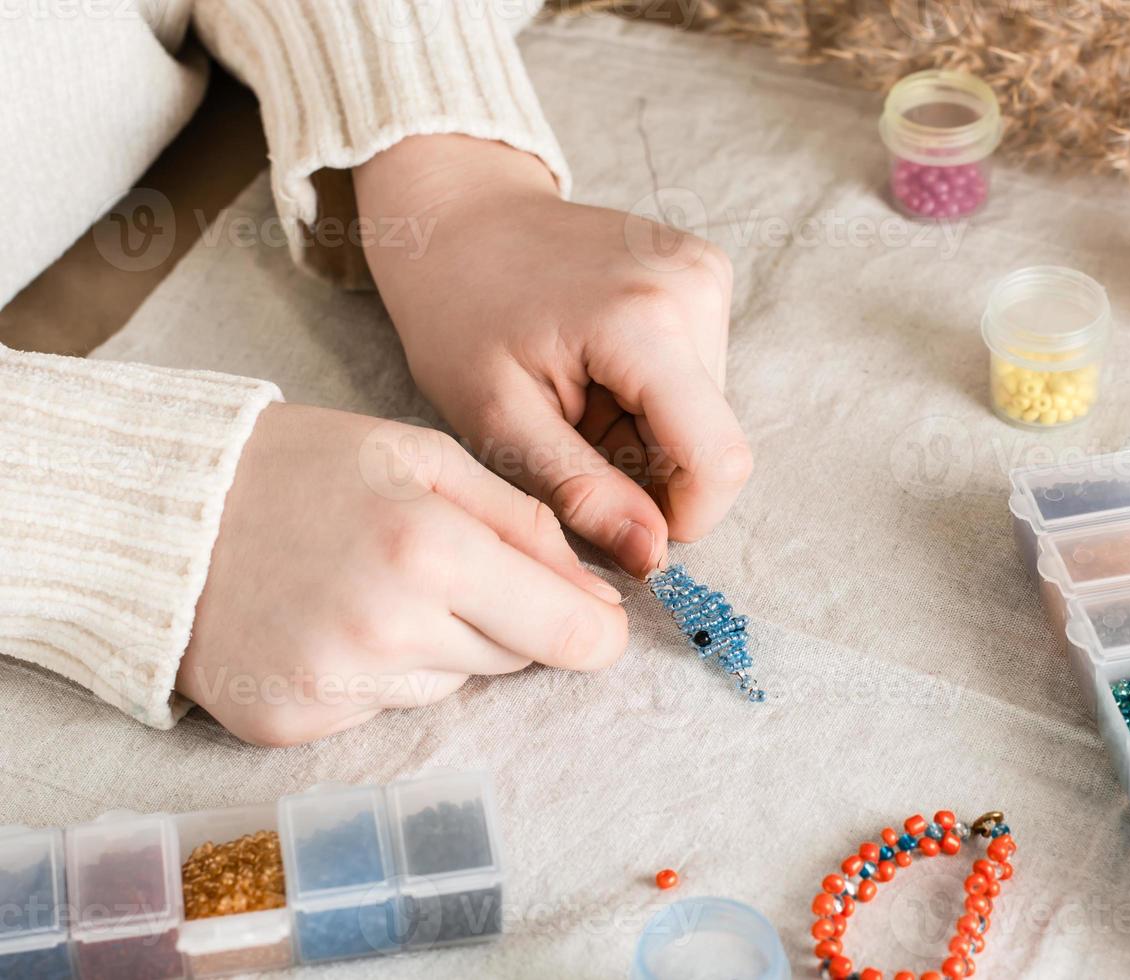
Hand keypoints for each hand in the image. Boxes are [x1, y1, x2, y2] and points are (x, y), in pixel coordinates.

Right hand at [179, 403, 626, 745]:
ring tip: (365, 586)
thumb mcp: (425, 458)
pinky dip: (373, 675)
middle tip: (432, 563)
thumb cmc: (304, 468)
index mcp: (431, 550)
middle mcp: (387, 630)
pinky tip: (326, 622)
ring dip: (433, 645)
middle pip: (511, 657)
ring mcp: (335, 687)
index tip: (596, 623)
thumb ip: (526, 525)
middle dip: (499, 616)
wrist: (160, 509)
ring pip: (448, 685)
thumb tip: (600, 602)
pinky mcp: (293, 726)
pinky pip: (382, 710)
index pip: (566, 632)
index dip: (594, 631)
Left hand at [355, 135, 752, 576]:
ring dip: (648, 434)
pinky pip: (700, 376)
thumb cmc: (459, 312)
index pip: (719, 460)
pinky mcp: (704, 272)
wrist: (456, 215)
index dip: (682, 516)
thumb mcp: (497, 418)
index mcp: (645, 321)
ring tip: (577, 400)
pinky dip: (650, 397)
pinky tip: (596, 372)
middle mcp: (695, 286)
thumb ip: (580, 492)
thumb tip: (652, 557)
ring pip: (708, 413)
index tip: (621, 520)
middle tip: (571, 438)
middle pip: (712, 439)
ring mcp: (705, 272)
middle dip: (650, 468)